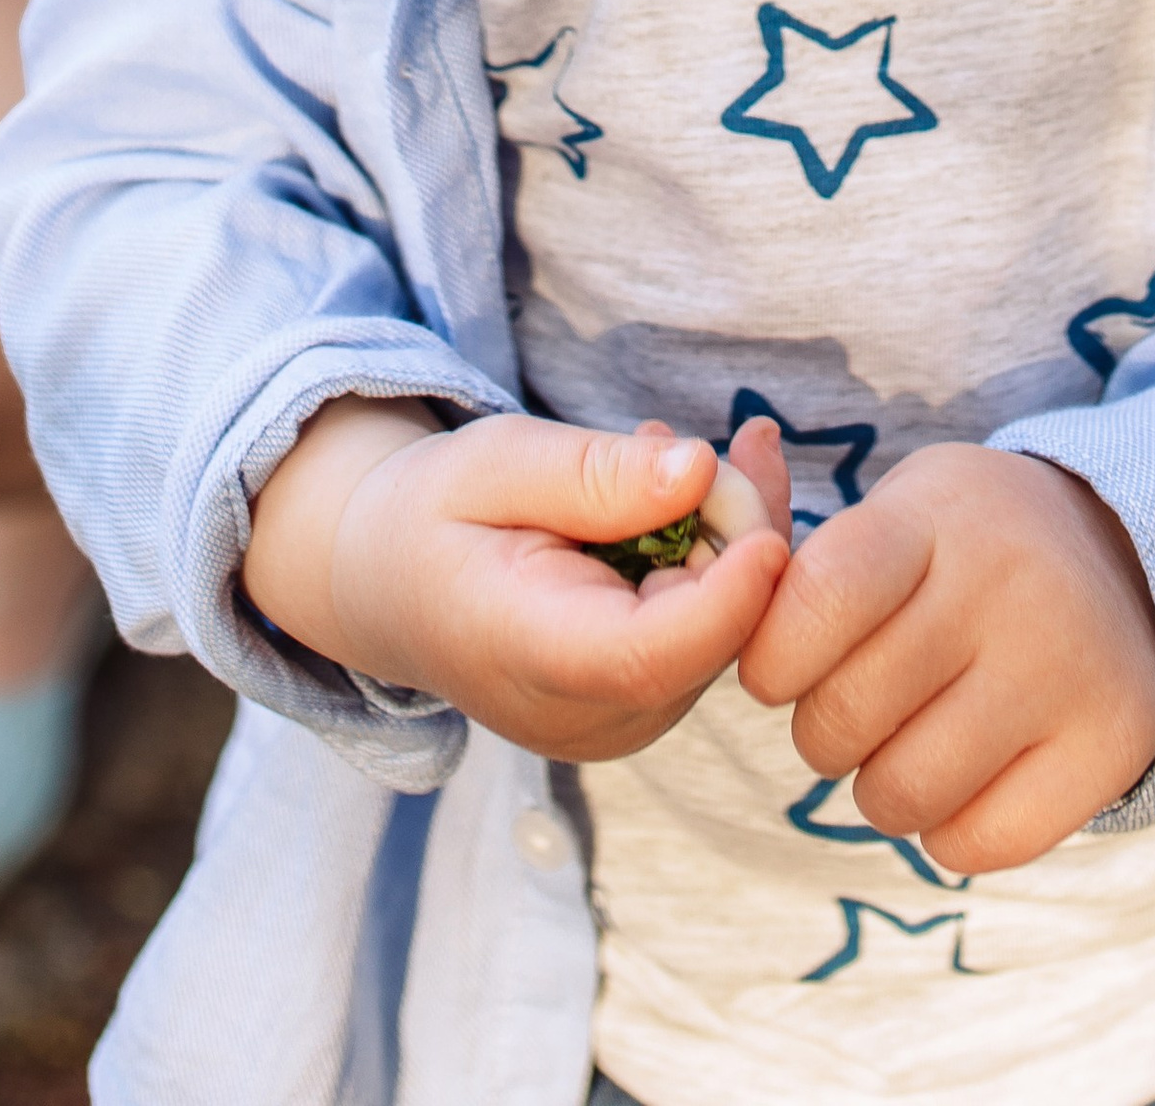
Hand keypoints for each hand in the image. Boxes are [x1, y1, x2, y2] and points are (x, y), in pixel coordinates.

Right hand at [243, 401, 791, 761]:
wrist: (386, 587)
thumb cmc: (433, 515)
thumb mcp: (494, 463)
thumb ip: (593, 473)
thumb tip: (700, 469)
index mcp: (529, 660)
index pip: (651, 655)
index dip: (728, 595)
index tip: (767, 522)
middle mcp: (587, 716)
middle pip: (709, 633)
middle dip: (738, 525)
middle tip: (708, 432)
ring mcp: (622, 723)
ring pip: (728, 629)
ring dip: (727, 532)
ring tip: (657, 451)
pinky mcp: (644, 707)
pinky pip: (713, 631)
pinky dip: (713, 558)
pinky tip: (669, 495)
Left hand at [736, 444, 1154, 871]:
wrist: (1121, 559)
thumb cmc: (960, 546)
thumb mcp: (893, 510)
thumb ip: (799, 560)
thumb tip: (718, 572)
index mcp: (935, 516)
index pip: (816, 601)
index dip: (772, 657)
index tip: (781, 663)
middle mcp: (1006, 587)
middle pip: (845, 714)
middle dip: (820, 729)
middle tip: (854, 703)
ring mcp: (1065, 670)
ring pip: (901, 795)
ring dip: (877, 787)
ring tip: (905, 739)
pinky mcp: (1111, 747)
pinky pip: (974, 846)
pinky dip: (946, 831)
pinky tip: (966, 773)